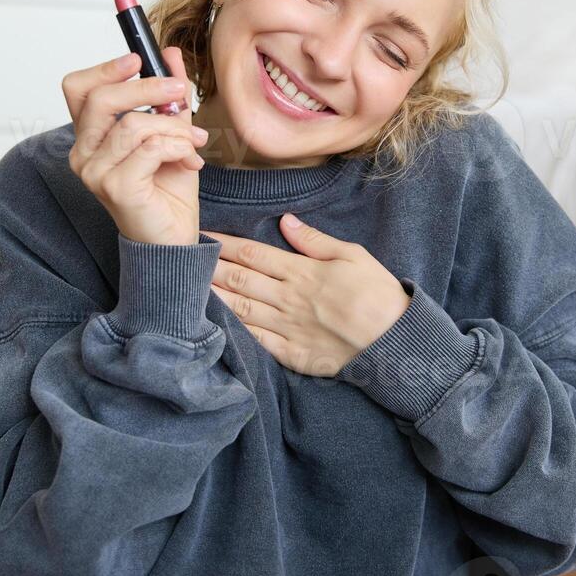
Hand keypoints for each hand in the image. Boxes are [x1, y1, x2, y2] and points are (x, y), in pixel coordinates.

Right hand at [63, 45, 205, 245]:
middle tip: (180, 92)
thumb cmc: (168, 191)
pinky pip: (149, 148)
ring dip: (174, 128)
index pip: (78, 89)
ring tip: (194, 144)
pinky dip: (178, 147)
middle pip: (101, 99)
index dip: (105, 68)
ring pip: (133, 124)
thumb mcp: (172, 133)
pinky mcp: (115, 188)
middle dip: (147, 88)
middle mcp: (84, 153)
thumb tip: (170, 53)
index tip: (138, 59)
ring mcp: (95, 172)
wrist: (174, 240)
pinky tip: (191, 161)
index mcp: (91, 136)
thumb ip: (168, 96)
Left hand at [202, 214, 411, 376]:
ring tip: (185, 288)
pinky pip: (254, 340)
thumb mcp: (353, 255)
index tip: (203, 236)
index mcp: (302, 271)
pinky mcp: (291, 354)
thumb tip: (286, 221)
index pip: (253, 254)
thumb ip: (315, 240)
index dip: (224, 244)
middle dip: (208, 268)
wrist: (394, 342)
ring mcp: (287, 328)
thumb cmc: (378, 293)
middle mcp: (288, 298)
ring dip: (212, 297)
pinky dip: (231, 330)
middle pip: (239, 279)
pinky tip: (213, 323)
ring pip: (240, 309)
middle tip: (181, 258)